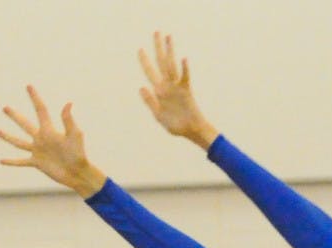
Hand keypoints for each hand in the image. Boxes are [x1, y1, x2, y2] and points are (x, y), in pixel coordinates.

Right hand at [0, 85, 105, 198]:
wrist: (77, 172)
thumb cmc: (78, 153)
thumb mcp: (74, 135)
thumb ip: (68, 120)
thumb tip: (68, 103)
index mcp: (49, 130)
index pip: (40, 110)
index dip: (35, 98)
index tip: (29, 86)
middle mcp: (41, 139)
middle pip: (24, 124)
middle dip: (15, 116)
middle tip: (5, 108)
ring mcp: (38, 151)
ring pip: (19, 143)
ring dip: (8, 137)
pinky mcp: (36, 163)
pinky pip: (21, 162)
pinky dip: (12, 162)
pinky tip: (1, 161)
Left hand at [138, 32, 217, 149]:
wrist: (191, 130)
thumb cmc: (176, 125)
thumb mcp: (158, 115)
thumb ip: (150, 102)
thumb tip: (141, 87)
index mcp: (159, 91)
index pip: (150, 72)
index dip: (145, 61)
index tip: (140, 49)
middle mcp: (167, 85)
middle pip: (162, 63)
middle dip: (159, 48)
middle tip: (156, 32)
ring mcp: (177, 87)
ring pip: (172, 65)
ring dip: (170, 51)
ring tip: (168, 36)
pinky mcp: (187, 91)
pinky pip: (185, 78)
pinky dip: (184, 69)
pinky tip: (183, 59)